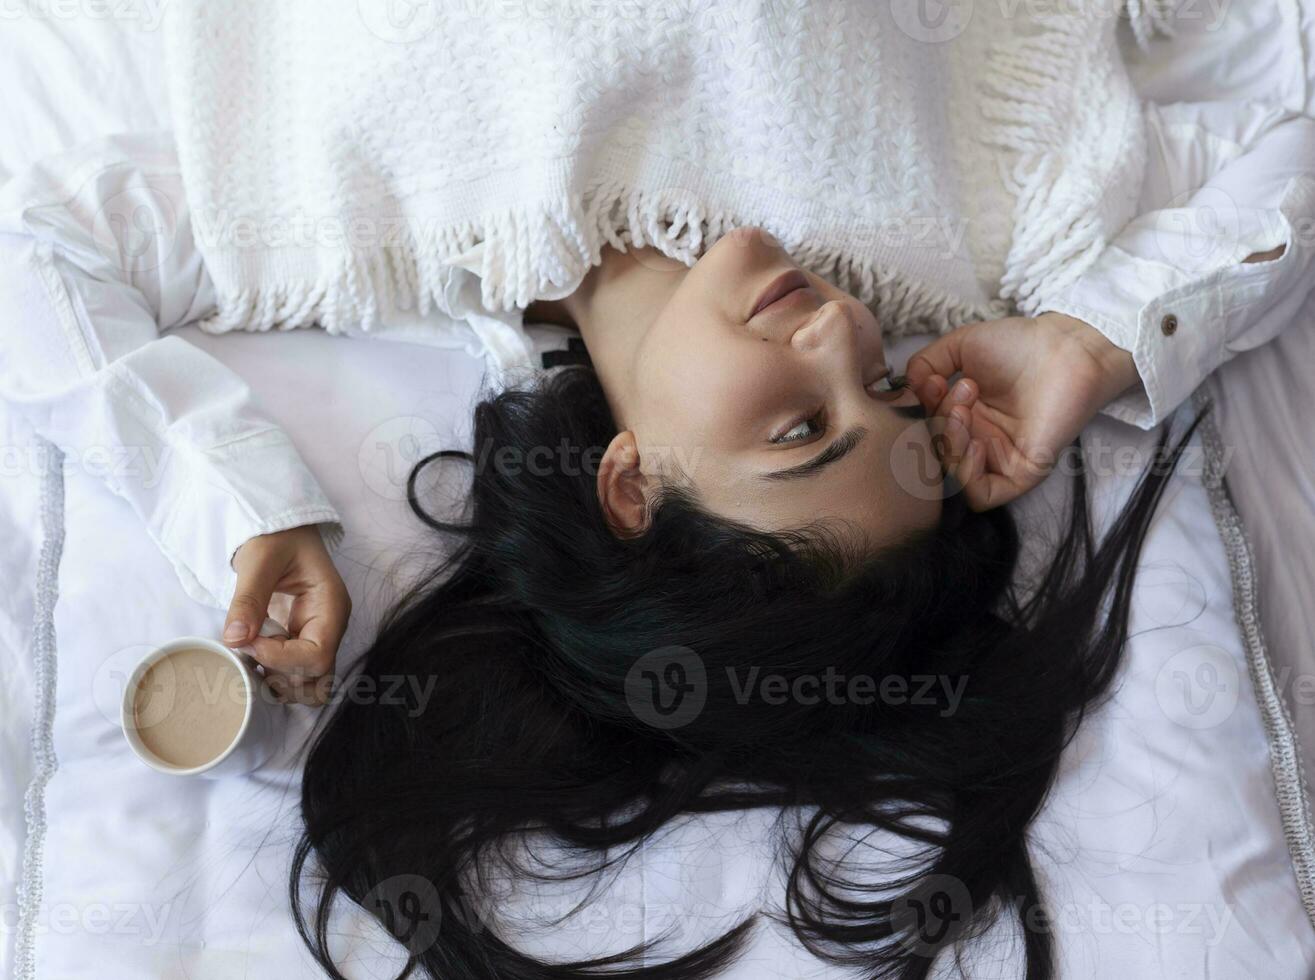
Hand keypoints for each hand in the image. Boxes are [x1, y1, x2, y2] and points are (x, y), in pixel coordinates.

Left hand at [223, 525, 350, 704]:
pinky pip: (292, 675)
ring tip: (251, 655)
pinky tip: (251, 653)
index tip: (250, 641)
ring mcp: (317, 638)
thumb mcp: (259, 560)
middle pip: (319, 681)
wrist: (280, 528)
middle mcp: (330, 629)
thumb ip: (248, 599)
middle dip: (282, 677)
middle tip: (251, 653)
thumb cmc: (276, 536)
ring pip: (308, 686)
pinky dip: (271, 675)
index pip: (318, 656)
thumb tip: (234, 640)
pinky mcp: (300, 642)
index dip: (281, 659)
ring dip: (276, 682)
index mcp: (331, 607)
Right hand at [905, 312, 1140, 509]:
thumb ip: (924, 364)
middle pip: (935, 454)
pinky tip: (975, 443)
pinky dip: (966, 475)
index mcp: (964, 417)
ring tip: (965, 407)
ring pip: (952, 477)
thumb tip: (907, 388)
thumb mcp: (959, 347)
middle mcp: (978, 441)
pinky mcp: (1021, 475)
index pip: (925, 431)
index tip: (932, 382)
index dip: (920, 412)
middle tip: (960, 390)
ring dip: (948, 442)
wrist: (1064, 348)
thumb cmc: (1018, 344)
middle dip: (937, 422)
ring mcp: (998, 460)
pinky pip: (980, 496)